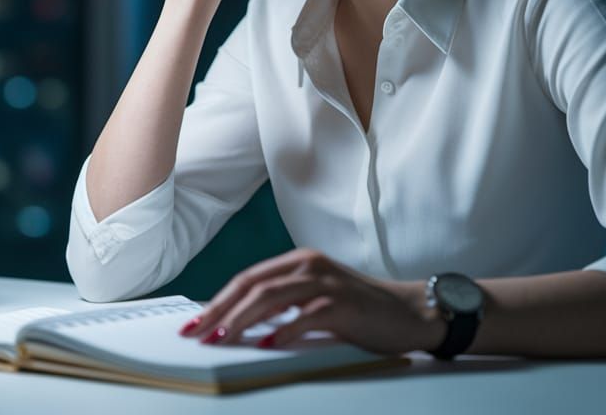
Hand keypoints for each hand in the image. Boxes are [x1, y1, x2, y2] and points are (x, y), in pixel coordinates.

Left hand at [178, 248, 445, 354]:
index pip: (247, 278)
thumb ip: (284, 305)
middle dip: (219, 310)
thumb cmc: (361, 309)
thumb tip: (241, 323)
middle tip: (196, 333)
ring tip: (221, 339)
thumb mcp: (316, 300)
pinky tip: (268, 343)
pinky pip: (305, 315)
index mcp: (299, 261)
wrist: (410, 312)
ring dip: (240, 320)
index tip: (195, 322)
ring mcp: (326, 282)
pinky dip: (284, 330)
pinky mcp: (343, 303)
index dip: (218, 300)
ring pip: (270, 297)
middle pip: (251, 285)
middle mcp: (309, 265)